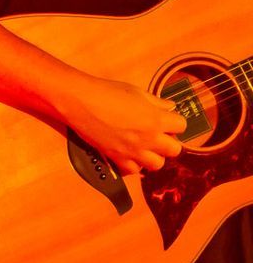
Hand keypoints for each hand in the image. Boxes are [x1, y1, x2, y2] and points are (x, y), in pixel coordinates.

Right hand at [61, 74, 187, 174]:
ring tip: (144, 147)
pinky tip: (128, 154)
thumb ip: (156, 102)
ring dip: (153, 156)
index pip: (182, 126)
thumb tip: (169, 107)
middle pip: (174, 150)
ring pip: (157, 164)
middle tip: (157, 135)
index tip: (166, 120)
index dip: (174, 122)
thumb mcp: (136, 92)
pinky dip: (133, 164)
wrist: (80, 101)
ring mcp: (133, 150)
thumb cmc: (107, 92)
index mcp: (157, 119)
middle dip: (168, 142)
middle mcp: (149, 138)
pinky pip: (134, 170)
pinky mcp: (117, 158)